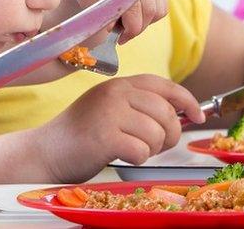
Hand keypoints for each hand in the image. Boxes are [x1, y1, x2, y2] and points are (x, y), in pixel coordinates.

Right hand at [36, 75, 203, 182]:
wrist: (45, 152)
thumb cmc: (81, 134)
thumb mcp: (110, 108)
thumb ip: (140, 106)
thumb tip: (182, 114)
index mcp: (119, 84)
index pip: (165, 86)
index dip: (187, 101)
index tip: (198, 115)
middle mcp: (115, 93)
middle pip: (166, 113)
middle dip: (170, 135)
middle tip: (156, 146)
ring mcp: (109, 113)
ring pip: (157, 134)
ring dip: (152, 149)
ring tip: (133, 150)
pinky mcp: (104, 137)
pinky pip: (141, 151)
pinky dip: (137, 159)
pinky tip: (121, 156)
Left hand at [58, 0, 167, 43]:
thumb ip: (100, 14)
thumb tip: (114, 29)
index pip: (134, 11)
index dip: (130, 31)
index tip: (119, 39)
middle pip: (150, 10)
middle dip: (138, 29)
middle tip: (123, 35)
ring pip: (160, 7)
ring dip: (147, 21)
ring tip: (128, 22)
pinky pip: (162, 0)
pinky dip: (152, 11)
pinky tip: (135, 12)